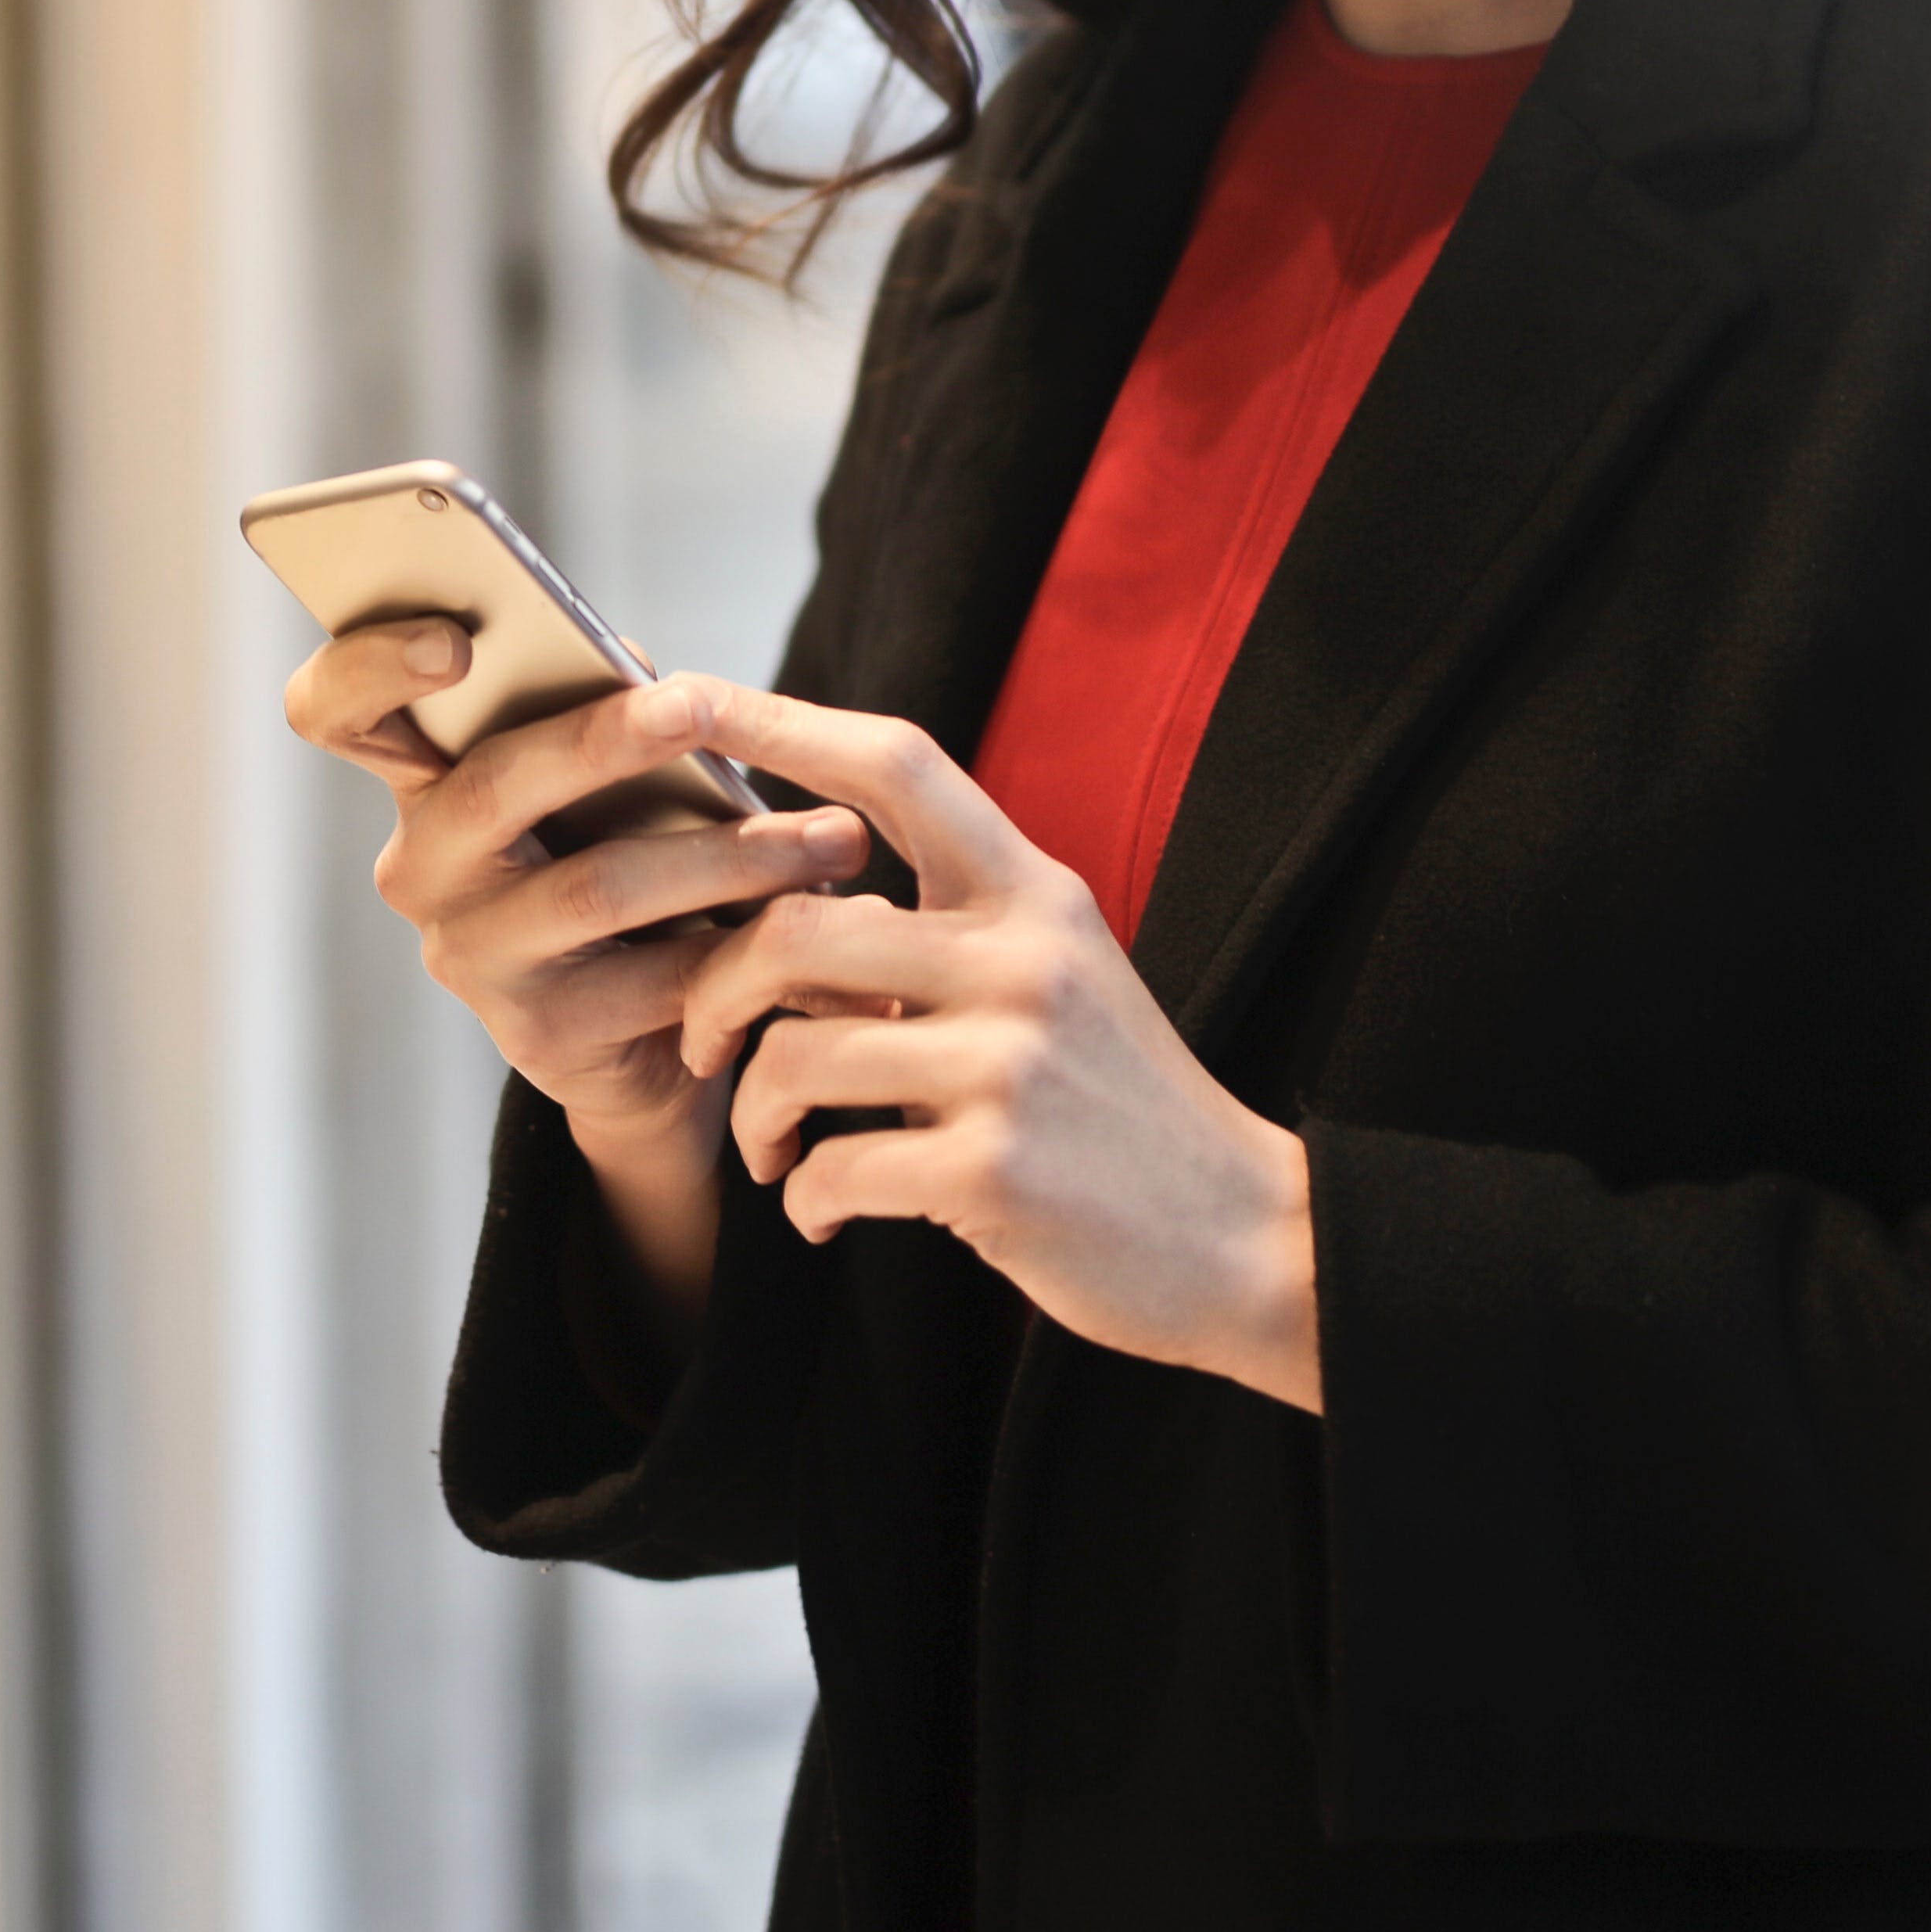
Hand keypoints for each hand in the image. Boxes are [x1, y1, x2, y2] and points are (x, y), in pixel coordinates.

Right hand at [284, 624, 872, 1336]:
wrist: (646, 1037)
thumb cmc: (622, 860)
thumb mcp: (601, 782)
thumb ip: (593, 707)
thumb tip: (626, 656)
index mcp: (419, 779)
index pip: (335, 709)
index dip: (372, 664)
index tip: (456, 639)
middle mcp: (419, 869)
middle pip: (491, 788)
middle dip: (601, 738)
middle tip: (697, 703)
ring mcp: (470, 957)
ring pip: (597, 886)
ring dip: (728, 855)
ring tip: (830, 838)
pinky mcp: (539, 1036)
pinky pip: (657, 978)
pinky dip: (744, 944)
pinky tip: (811, 922)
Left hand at [666, 683, 1322, 1412]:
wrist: (1247, 1236)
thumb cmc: (1117, 1106)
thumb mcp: (1052, 981)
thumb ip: (939, 934)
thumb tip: (781, 905)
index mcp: (1033, 895)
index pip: (896, 766)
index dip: (781, 722)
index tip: (684, 695)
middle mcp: (1022, 960)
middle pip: (794, 927)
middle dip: (714, 991)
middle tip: (703, 1047)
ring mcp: (1010, 1065)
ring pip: (792, 1054)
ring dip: (752, 1113)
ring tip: (774, 1150)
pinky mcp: (995, 1172)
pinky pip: (831, 1169)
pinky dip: (804, 1199)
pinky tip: (824, 1211)